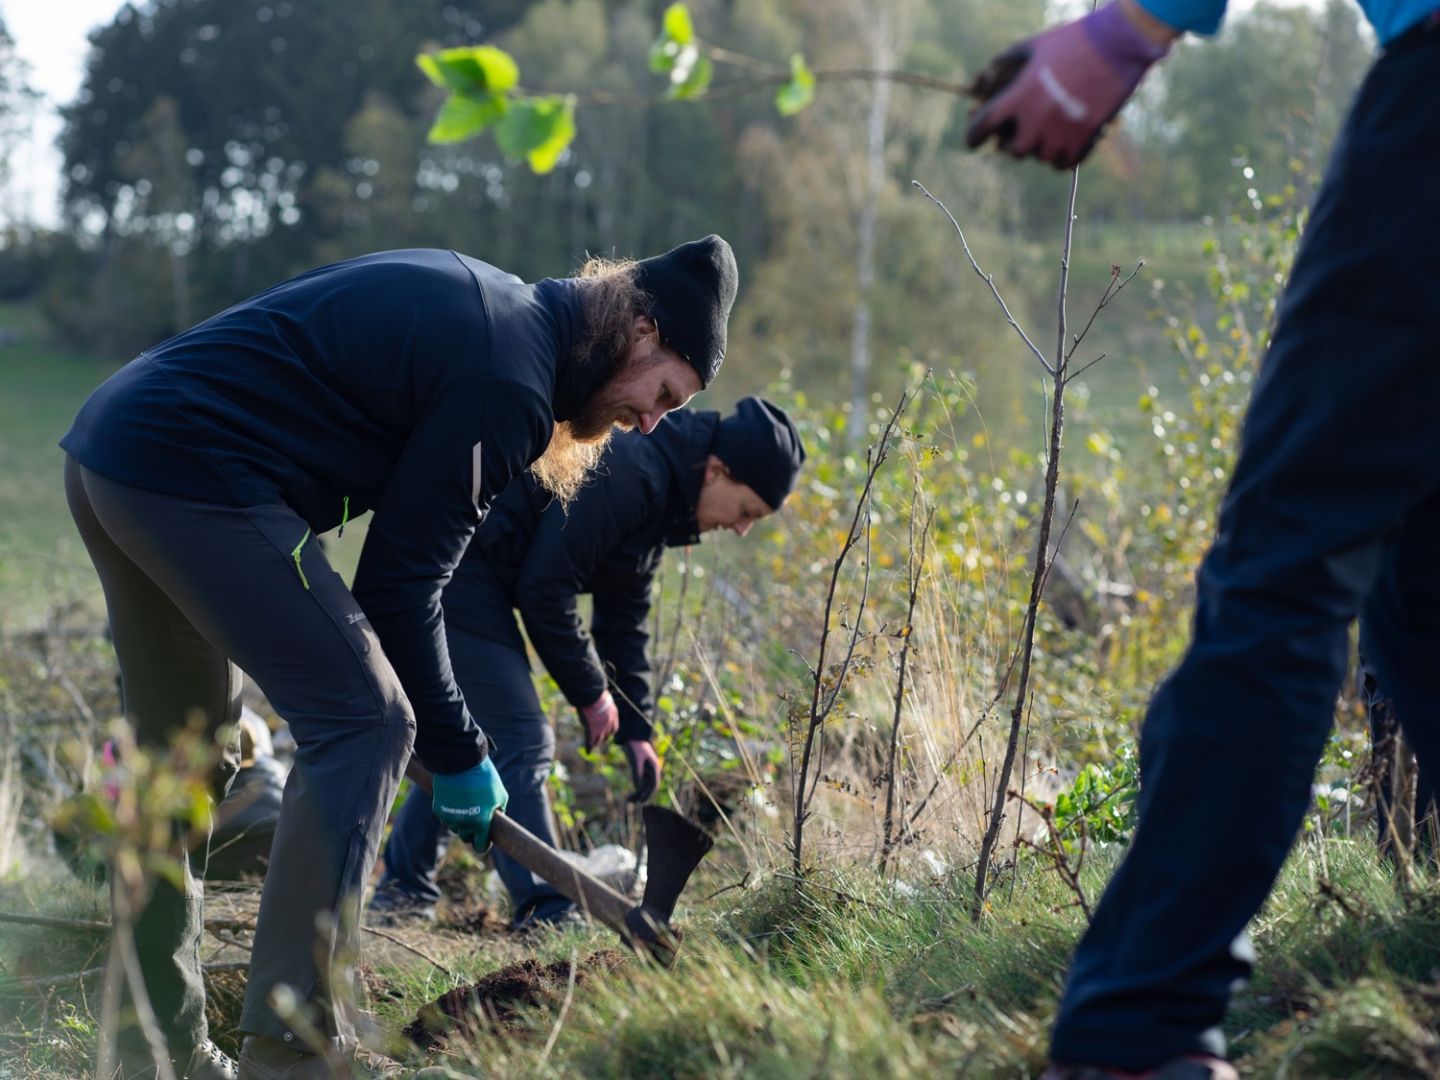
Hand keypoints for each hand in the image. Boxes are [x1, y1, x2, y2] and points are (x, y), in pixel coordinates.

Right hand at [431, 757, 507, 850]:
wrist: (461, 761)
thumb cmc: (485, 778)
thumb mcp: (500, 794)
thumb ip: (500, 811)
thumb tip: (496, 821)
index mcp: (481, 822)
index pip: (481, 846)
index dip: (483, 845)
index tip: (484, 842)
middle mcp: (464, 824)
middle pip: (466, 838)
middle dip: (471, 832)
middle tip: (475, 821)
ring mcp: (449, 817)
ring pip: (455, 827)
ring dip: (460, 822)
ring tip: (466, 805)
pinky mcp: (438, 809)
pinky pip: (446, 817)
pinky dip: (451, 812)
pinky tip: (456, 799)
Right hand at [579, 691, 619, 750]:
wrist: (592, 695)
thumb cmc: (596, 693)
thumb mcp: (604, 698)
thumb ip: (603, 703)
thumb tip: (599, 699)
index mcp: (613, 714)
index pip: (613, 727)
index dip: (610, 731)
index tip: (607, 732)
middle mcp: (609, 723)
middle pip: (607, 734)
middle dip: (604, 737)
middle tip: (600, 739)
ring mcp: (600, 727)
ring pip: (599, 739)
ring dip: (596, 742)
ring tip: (593, 745)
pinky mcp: (592, 730)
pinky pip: (590, 740)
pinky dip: (589, 746)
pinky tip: (588, 751)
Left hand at [622, 740, 661, 802]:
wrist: (632, 736)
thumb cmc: (635, 747)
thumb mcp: (635, 760)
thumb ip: (637, 773)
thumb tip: (638, 787)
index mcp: (654, 767)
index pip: (654, 785)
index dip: (648, 795)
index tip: (640, 802)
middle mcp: (652, 770)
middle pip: (649, 787)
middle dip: (642, 795)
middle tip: (631, 802)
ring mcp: (647, 769)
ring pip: (645, 785)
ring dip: (638, 793)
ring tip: (629, 799)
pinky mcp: (641, 768)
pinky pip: (641, 781)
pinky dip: (637, 787)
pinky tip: (632, 792)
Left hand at [966, 0, 1170, 168]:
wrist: (1118, 42)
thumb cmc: (1073, 39)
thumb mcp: (1034, 45)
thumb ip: (1006, 62)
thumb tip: (984, 79)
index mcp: (1020, 95)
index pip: (984, 125)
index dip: (973, 136)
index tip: (973, 141)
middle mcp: (1038, 118)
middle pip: (1015, 151)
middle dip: (1014, 144)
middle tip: (1020, 136)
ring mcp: (1062, 131)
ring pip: (1042, 158)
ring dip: (1041, 148)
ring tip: (1047, 136)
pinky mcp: (1086, 137)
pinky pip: (1065, 162)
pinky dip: (1062, 157)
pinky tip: (1064, 145)